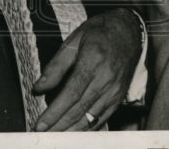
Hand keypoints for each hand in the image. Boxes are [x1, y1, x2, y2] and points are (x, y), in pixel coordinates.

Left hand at [33, 8, 141, 130]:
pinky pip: (101, 118)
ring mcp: (114, 90)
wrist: (129, 31)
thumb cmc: (99, 32)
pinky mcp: (118, 98)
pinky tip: (73, 133)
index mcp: (93, 60)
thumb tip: (39, 87)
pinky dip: (86, 129)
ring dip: (71, 131)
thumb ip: (56, 65)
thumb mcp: (74, 40)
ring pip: (90, 118)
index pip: (71, 93)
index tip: (40, 124)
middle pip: (79, 109)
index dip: (55, 112)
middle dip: (59, 125)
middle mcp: (106, 78)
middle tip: (42, 135)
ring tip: (54, 137)